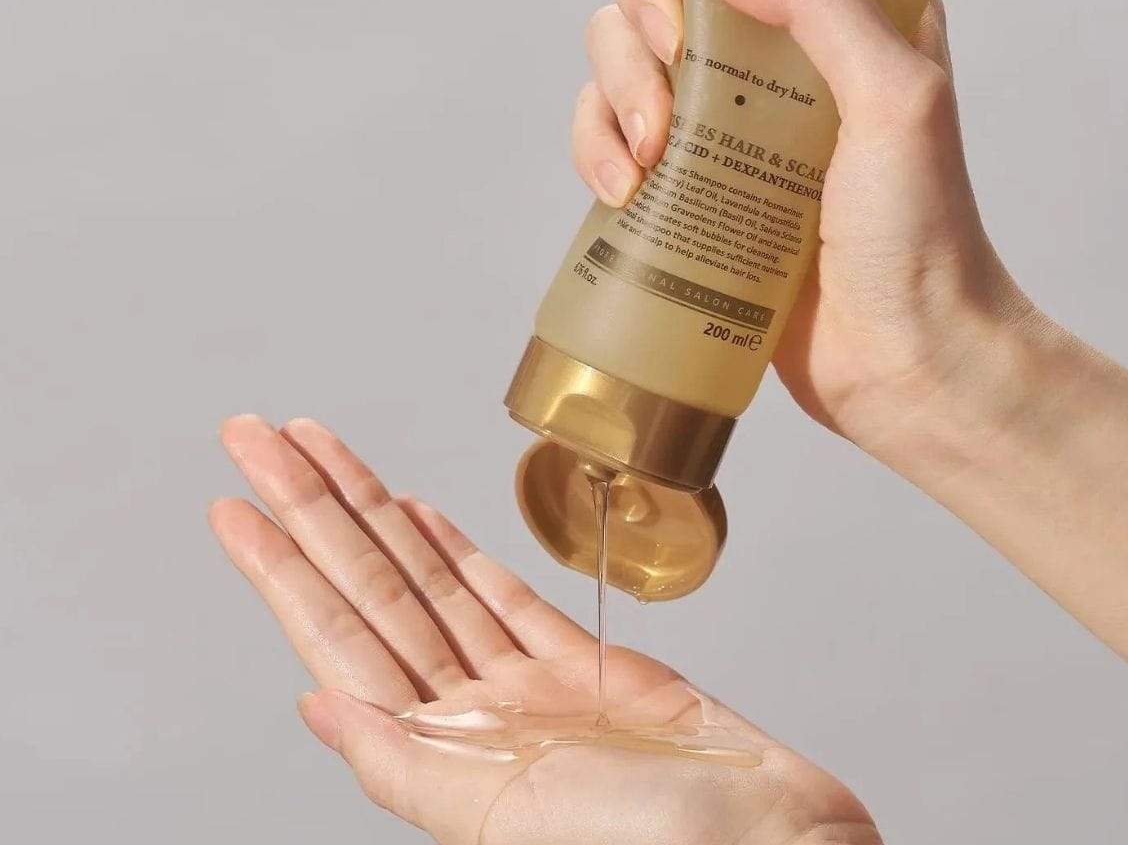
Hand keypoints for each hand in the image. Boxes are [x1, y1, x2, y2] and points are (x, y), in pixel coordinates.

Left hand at [210, 415, 878, 844]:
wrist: (772, 842)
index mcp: (442, 746)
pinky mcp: (582, 663)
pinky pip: (501, 592)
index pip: (338, 630)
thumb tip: (314, 702)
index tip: (237, 506)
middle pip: (372, 584)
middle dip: (313, 508)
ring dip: (374, 513)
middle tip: (259, 441)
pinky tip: (421, 515)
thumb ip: (402, 760)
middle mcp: (472, 708)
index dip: (282, 565)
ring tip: (324, 457)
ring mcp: (524, 681)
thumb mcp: (501, 814)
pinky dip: (458, 550)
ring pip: (428, 575)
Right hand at [574, 0, 1042, 457]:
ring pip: (622, 45)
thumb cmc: (926, 234)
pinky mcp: (686, 176)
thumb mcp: (897, 97)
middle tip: (671, 49)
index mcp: (846, 2)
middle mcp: (776, 43)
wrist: (907, 362)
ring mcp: (723, 110)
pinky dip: (596, 146)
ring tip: (656, 149)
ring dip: (617, 84)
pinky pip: (607, 129)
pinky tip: (626, 188)